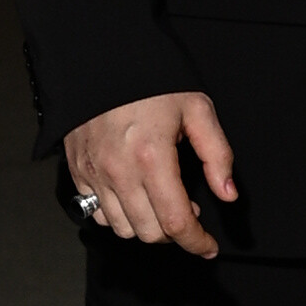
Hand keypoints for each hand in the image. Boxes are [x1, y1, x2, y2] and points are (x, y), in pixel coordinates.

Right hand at [63, 89, 239, 258]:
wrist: (98, 58)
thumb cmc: (150, 80)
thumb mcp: (197, 108)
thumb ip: (217, 154)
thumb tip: (228, 194)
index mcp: (151, 157)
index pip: (175, 222)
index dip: (196, 242)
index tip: (209, 247)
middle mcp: (119, 171)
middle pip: (149, 232)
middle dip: (175, 233)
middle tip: (189, 212)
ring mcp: (94, 173)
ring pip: (123, 229)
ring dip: (148, 226)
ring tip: (162, 202)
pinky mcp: (78, 170)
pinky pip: (98, 213)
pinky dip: (120, 216)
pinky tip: (135, 197)